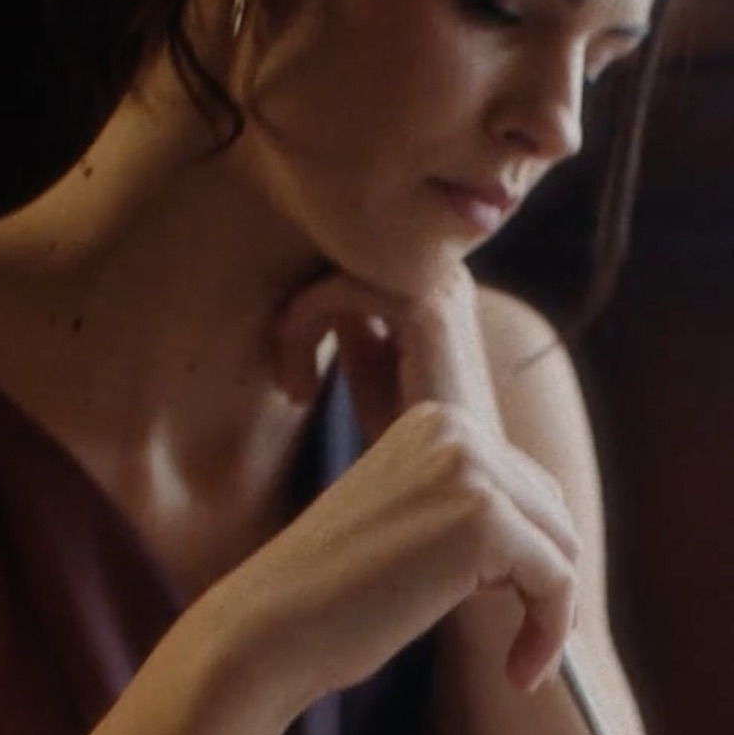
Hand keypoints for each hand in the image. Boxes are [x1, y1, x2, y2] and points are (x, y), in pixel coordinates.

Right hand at [201, 399, 580, 713]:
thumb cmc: (332, 600)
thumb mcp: (409, 530)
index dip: (526, 560)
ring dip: (550, 614)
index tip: (509, 619)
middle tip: (518, 648)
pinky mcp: (484, 520)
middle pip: (553, 512)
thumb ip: (468, 514)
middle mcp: (454, 428)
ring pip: (563, 547)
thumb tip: (560, 539)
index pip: (526, 487)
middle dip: (543, 584)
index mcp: (434, 420)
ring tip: (519, 665)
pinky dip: (550, 632)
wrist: (269, 629)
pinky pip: (559, 580)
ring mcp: (470, 468)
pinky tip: (520, 674)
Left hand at [271, 268, 501, 440]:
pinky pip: (339, 290)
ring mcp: (441, 286)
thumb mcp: (369, 358)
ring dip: (297, 326)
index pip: (352, 257)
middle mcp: (445, 272)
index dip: (311, 302)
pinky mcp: (427, 311)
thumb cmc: (406, 427)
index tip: (294, 373)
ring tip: (294, 388)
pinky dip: (303, 331)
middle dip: (300, 311)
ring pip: (335, 271)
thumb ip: (349, 311)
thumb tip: (312, 276)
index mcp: (435, 278)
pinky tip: (301, 390)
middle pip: (342, 255)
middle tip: (288, 378)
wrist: (443, 480)